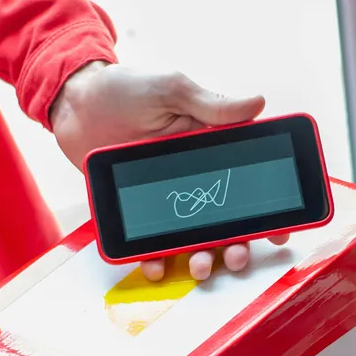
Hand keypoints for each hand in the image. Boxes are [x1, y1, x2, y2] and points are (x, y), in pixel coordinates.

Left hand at [51, 62, 288, 280]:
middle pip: (226, 220)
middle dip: (237, 244)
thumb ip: (213, 105)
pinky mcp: (139, 210)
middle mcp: (194, 177)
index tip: (280, 231)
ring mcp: (167, 197)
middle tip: (237, 256)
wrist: (75, 102)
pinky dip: (156, 260)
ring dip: (203, 258)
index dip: (268, 209)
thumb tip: (258, 103)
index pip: (248, 182)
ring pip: (194, 237)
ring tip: (201, 268)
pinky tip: (156, 267)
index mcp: (212, 148)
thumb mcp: (173, 89)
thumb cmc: (125, 88)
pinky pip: (151, 242)